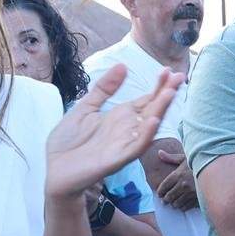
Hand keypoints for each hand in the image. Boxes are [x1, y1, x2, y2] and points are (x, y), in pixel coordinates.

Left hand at [45, 65, 179, 200]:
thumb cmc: (69, 142)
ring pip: (148, 126)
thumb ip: (103, 89)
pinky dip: (145, 135)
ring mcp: (124, 144)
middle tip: (180, 77)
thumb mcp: (85, 107)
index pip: (146, 99)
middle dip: (165, 93)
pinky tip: (152, 121)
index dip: (158, 86)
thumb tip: (123, 65)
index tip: (168, 70)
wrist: (54, 170)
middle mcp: (127, 129)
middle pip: (152, 109)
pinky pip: (136, 147)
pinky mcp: (116, 158)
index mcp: (121, 117)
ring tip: (170, 94)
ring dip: (160, 111)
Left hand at [153, 144, 197, 208]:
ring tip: (174, 202)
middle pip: (168, 197)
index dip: (160, 191)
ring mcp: (190, 193)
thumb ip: (171, 157)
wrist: (216, 170)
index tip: (160, 193)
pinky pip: (185, 207)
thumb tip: (159, 152)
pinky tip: (183, 204)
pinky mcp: (197, 199)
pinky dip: (182, 207)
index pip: (163, 186)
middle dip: (165, 199)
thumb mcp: (185, 158)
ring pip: (176, 203)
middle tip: (165, 200)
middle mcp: (183, 185)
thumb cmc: (199, 162)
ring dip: (174, 203)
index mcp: (178, 174)